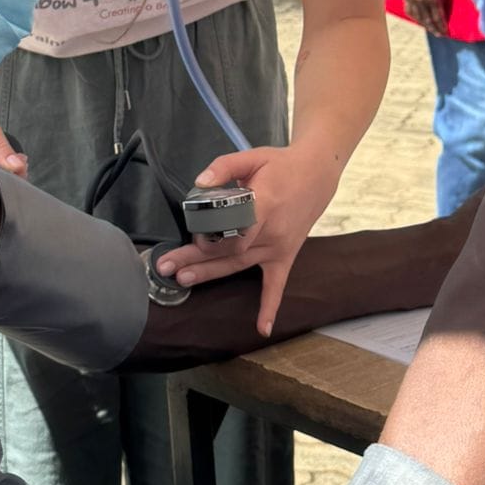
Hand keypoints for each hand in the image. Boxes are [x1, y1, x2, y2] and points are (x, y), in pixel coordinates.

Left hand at [156, 144, 339, 336]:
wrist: (317, 175)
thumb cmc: (281, 166)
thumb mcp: (253, 156)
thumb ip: (224, 166)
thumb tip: (199, 183)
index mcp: (264, 203)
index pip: (235, 228)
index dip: (212, 236)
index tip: (191, 237)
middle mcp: (271, 231)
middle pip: (230, 251)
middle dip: (197, 259)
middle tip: (167, 266)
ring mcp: (278, 246)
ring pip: (239, 265)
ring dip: (210, 274)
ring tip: (182, 279)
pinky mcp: (285, 255)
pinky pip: (277, 285)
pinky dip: (270, 307)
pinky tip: (261, 327)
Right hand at [401, 0, 448, 35]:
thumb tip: (443, 13)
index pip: (438, 16)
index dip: (442, 25)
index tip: (447, 32)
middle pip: (428, 19)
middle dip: (435, 28)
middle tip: (441, 35)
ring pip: (419, 18)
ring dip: (426, 26)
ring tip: (433, 31)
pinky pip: (411, 13)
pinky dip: (416, 19)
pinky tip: (421, 22)